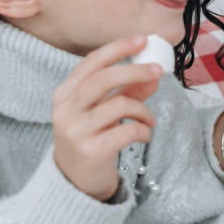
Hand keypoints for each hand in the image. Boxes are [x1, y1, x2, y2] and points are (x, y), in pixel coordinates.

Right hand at [52, 35, 162, 200]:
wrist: (74, 182)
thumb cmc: (91, 139)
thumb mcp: (104, 113)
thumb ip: (126, 92)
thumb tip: (153, 76)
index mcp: (65, 94)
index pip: (92, 63)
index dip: (118, 48)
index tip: (142, 40)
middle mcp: (66, 110)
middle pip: (104, 79)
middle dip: (135, 71)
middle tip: (158, 71)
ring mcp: (76, 131)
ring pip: (119, 105)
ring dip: (143, 110)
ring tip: (150, 120)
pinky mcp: (91, 151)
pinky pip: (127, 131)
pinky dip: (143, 130)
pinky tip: (144, 135)